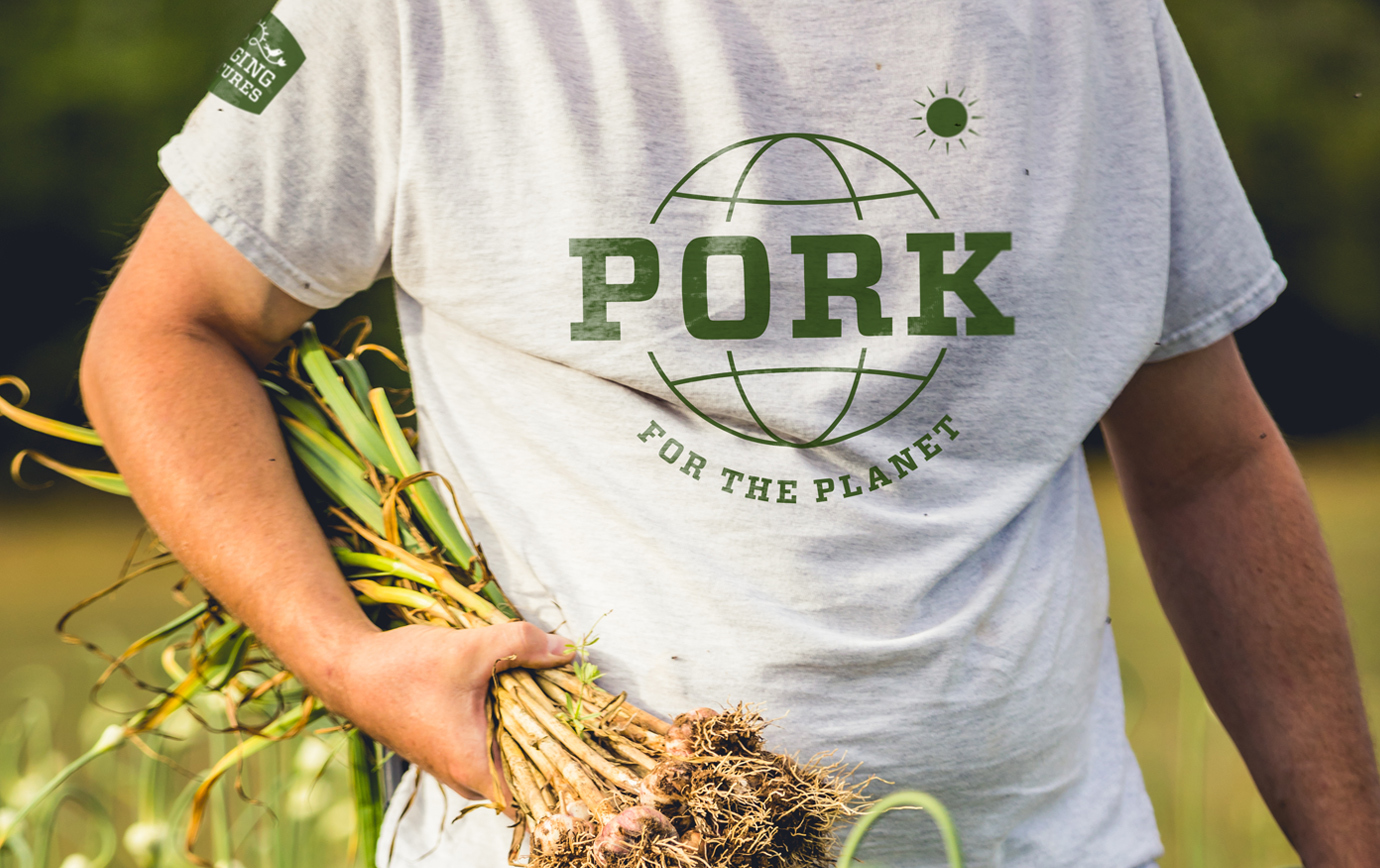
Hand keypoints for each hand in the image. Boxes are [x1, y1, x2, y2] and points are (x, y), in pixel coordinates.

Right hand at [318, 621, 572, 801]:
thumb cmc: (403, 669)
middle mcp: (468, 779)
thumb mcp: (471, 649)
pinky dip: (510, 719)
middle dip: (556, 736)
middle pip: (531, 770)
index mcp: (475, 769)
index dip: (570, 772)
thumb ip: (523, 645)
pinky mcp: (450, 750)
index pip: (540, 794)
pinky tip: (519, 687)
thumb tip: (568, 649)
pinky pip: (494, 743)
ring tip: (551, 686)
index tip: (595, 742)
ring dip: (531, 723)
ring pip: (512, 753)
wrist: (347, 670)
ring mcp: (457, 767)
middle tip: (576, 698)